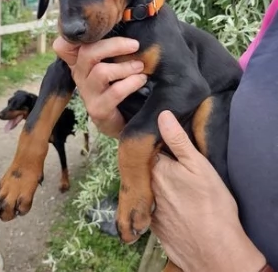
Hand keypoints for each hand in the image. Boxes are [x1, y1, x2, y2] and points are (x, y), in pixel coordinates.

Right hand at [53, 36, 146, 137]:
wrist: (121, 120)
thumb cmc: (117, 85)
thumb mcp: (111, 63)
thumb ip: (112, 47)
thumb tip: (129, 20)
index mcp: (80, 62)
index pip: (63, 46)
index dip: (73, 37)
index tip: (98, 29)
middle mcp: (79, 76)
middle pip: (87, 52)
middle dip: (114, 45)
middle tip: (135, 45)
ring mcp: (87, 93)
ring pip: (101, 72)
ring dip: (125, 67)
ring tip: (140, 66)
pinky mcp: (97, 109)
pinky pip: (115, 92)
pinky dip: (131, 83)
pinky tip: (141, 80)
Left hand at [151, 111, 264, 271]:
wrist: (215, 249)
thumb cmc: (211, 203)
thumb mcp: (198, 165)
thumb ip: (177, 139)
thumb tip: (162, 114)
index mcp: (157, 168)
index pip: (150, 149)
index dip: (159, 144)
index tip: (167, 143)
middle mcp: (147, 187)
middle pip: (149, 168)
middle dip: (158, 164)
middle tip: (176, 166)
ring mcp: (150, 208)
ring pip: (151, 188)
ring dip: (159, 184)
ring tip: (178, 188)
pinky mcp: (155, 225)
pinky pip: (155, 207)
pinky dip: (162, 204)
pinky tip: (177, 206)